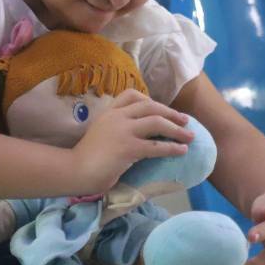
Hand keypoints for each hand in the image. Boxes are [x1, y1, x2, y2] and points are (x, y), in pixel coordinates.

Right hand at [72, 89, 193, 193]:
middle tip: (185, 121)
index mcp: (109, 112)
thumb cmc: (86, 157)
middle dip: (171, 113)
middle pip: (151, 107)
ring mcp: (123, 131)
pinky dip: (172, 148)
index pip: (132, 94)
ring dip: (177, 129)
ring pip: (157, 123)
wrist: (74, 170)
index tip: (161, 110)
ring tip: (190, 137)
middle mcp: (117, 117)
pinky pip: (156, 145)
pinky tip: (181, 151)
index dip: (151, 100)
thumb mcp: (100, 133)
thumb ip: (115, 128)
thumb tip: (137, 134)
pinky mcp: (128, 148)